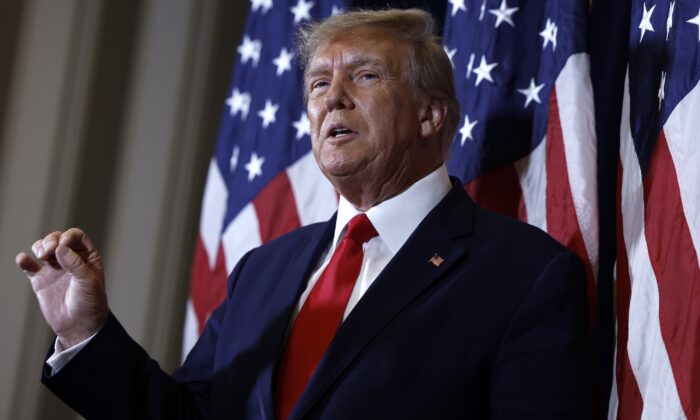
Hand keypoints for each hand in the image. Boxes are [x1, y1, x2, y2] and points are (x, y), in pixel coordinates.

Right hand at [16, 228, 107, 347]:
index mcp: (87, 257)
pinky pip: (29, 266)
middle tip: (48, 252)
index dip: (67, 237)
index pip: (76, 236)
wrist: (79, 326)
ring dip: (39, 246)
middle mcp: (70, 260)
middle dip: (50, 240)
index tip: (61, 246)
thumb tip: (60, 247)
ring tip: (41, 255)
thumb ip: (75, 263)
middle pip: (57, 239)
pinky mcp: (40, 280)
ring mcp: (54, 269)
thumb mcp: (88, 282)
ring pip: (43, 248)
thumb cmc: (90, 303)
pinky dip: (24, 260)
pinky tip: (23, 259)